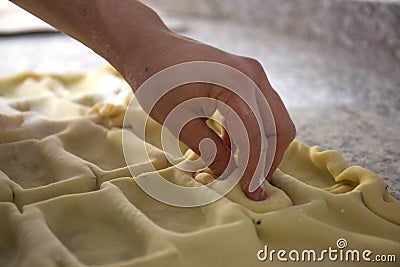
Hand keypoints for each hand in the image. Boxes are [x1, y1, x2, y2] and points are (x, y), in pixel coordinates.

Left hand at [120, 31, 295, 200]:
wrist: (149, 47)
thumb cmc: (158, 79)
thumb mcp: (178, 119)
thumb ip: (209, 149)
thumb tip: (230, 174)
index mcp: (237, 83)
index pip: (257, 134)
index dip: (254, 168)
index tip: (249, 192)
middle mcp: (252, 75)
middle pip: (279, 126)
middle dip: (268, 160)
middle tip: (252, 185)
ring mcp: (251, 74)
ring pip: (272, 120)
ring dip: (260, 148)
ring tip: (240, 172)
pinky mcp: (244, 79)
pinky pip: (258, 111)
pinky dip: (249, 134)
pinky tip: (229, 150)